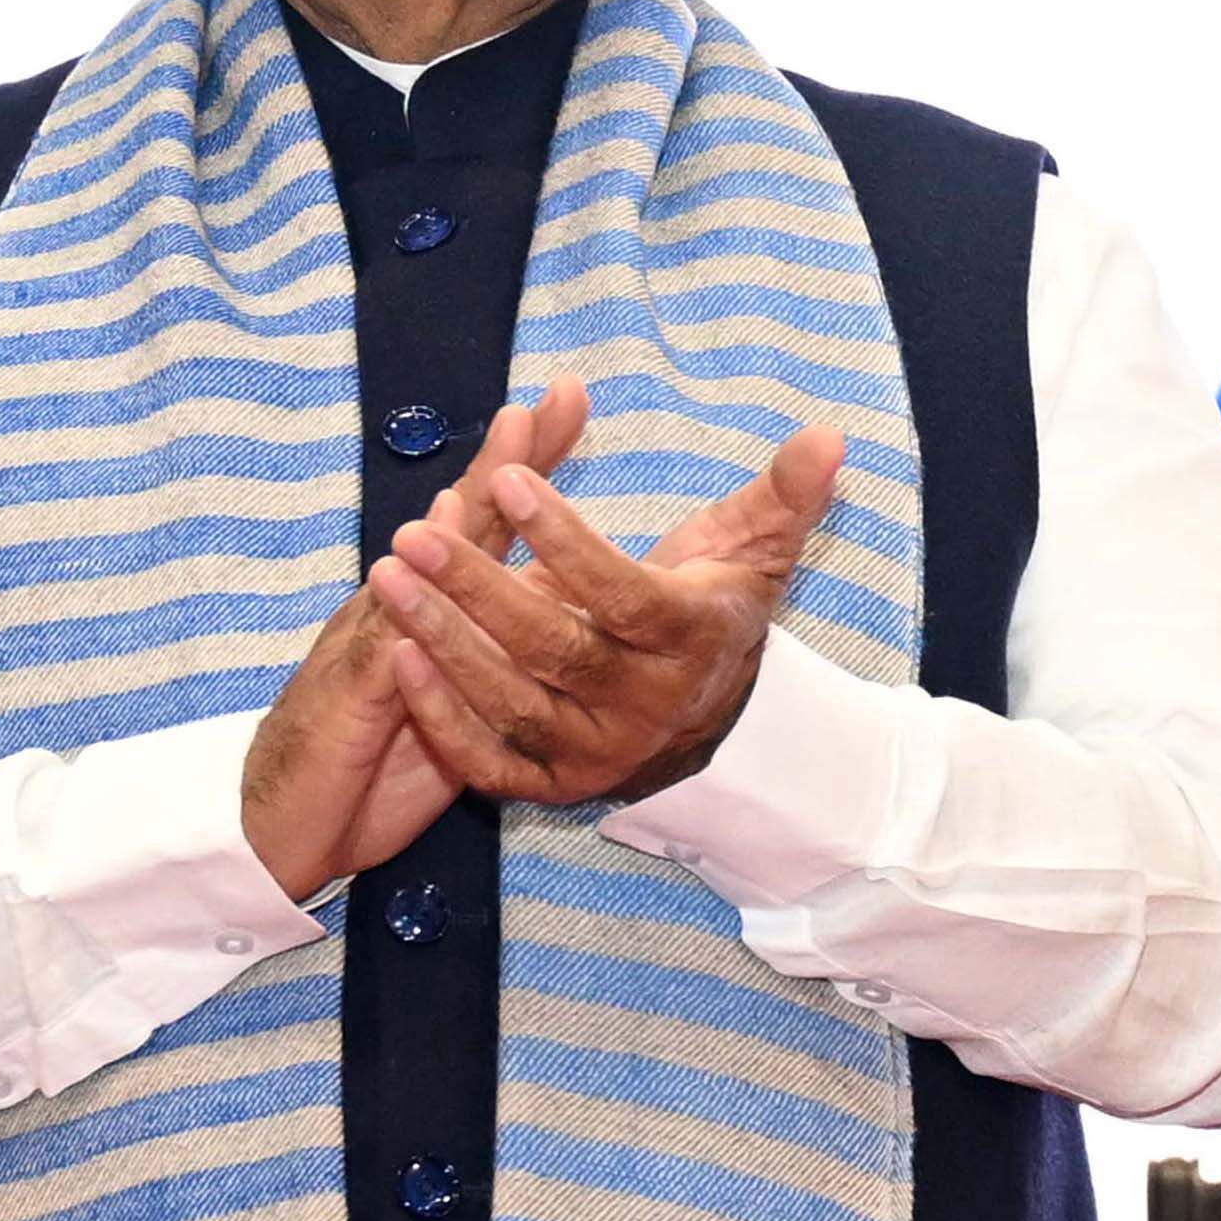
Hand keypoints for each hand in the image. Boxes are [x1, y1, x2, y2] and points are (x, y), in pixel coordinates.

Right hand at [235, 387, 591, 899]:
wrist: (287, 816)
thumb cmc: (378, 750)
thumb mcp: (455, 683)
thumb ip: (496, 631)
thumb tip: (556, 579)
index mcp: (435, 603)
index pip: (488, 520)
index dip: (525, 463)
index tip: (567, 400)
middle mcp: (402, 610)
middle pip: (456, 529)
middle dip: (496, 468)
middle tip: (534, 409)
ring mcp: (373, 647)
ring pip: (415, 581)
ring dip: (449, 533)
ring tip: (485, 482)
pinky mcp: (352, 702)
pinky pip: (381, 663)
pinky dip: (402, 629)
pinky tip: (410, 592)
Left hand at [366, 393, 846, 807]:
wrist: (704, 715)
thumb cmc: (712, 610)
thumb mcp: (754, 550)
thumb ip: (786, 493)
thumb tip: (829, 435)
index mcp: (692, 643)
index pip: (622, 594)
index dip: (564, 541)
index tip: (505, 478)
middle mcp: (648, 707)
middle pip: (556, 650)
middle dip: (479, 590)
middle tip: (416, 533)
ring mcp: (599, 753)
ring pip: (514, 705)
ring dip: (445, 643)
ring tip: (391, 577)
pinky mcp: (557, 785)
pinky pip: (492, 761)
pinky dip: (443, 715)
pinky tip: (398, 654)